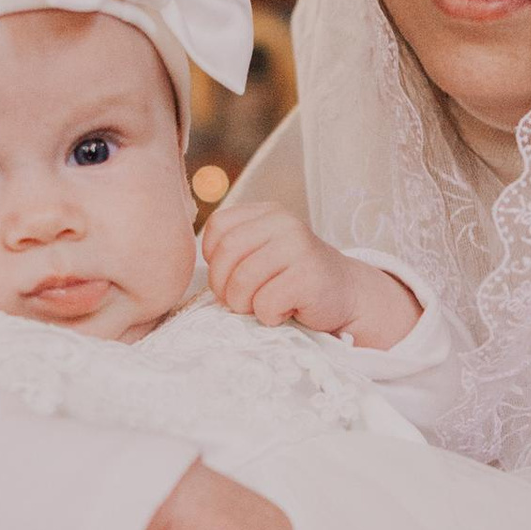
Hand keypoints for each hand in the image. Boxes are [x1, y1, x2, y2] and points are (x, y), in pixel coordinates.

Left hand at [201, 201, 421, 348]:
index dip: (214, 260)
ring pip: (242, 282)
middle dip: (224, 287)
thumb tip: (184, 264)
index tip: (231, 276)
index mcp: (268, 213)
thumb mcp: (264, 253)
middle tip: (240, 301)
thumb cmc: (293, 280)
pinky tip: (286, 311)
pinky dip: (269, 316)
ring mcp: (299, 246)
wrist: (346, 296)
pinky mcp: (309, 276)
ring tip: (263, 307)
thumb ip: (233, 249)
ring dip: (245, 305)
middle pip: (226, 255)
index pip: (218, 228)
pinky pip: (266, 303)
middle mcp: (284, 223)